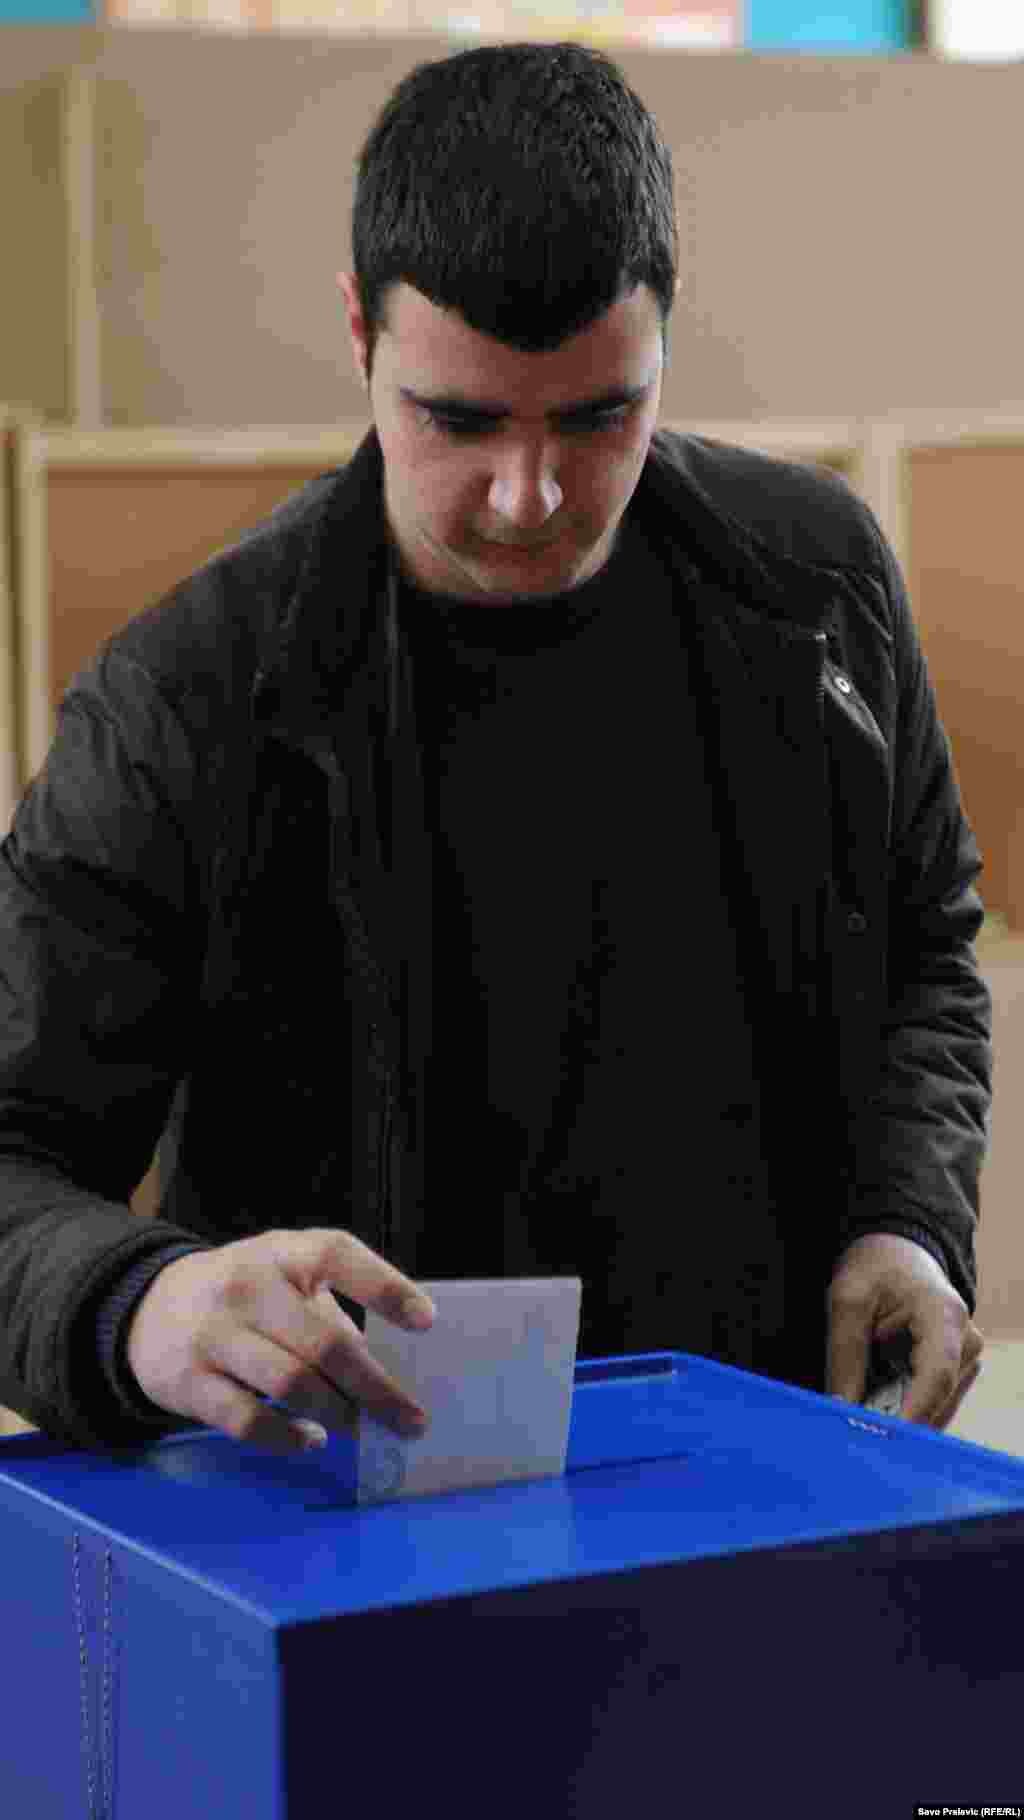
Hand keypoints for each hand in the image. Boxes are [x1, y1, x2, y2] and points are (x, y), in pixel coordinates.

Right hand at [125, 1228, 435, 1455]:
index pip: (338, 1255)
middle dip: (376, 1388)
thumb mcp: (284, 1281)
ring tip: (358, 1429)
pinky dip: (289, 1438)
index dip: (384, 1286)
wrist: (151, 1308)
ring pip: (291, 1384)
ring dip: (336, 1415)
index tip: (426, 1322)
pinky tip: (310, 1440)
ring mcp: (214, 1334)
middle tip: (411, 1420)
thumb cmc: (246, 1297)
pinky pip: (249, 1421)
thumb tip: (388, 1374)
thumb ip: (330, 1315)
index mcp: (282, 1253)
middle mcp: (247, 1287)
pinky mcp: (189, 1381)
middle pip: (325, 1342)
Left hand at [826, 1232, 983, 1427]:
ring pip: (932, 1410)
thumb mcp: (847, 1301)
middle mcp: (965, 1342)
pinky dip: (900, 1410)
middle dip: (896, 1423)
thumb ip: (845, 1357)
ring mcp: (963, 1360)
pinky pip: (927, 1404)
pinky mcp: (952, 1372)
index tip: (881, 1440)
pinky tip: (873, 1410)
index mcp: (944, 1315)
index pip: (935, 1378)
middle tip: (854, 1438)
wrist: (895, 1252)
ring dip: (896, 1418)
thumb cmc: (874, 1269)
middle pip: (935, 1402)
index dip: (910, 1415)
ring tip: (858, 1420)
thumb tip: (842, 1411)